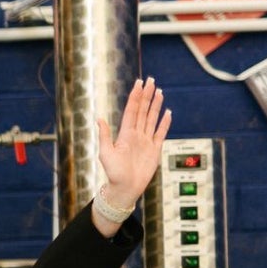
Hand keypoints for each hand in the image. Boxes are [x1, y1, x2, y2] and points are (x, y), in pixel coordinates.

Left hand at [97, 77, 170, 210]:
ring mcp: (146, 141)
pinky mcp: (155, 149)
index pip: (132, 110)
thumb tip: (98, 119)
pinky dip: (165, 123)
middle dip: (146, 95)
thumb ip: (105, 136)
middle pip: (143, 110)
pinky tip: (168, 113)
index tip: (139, 83)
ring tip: (159, 91)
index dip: (135, 96)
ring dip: (156, 105)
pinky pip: (161, 133)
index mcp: (125, 133)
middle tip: (150, 80)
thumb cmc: (113, 173)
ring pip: (152, 118)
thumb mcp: (106, 153)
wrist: (125, 188)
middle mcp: (136, 134)